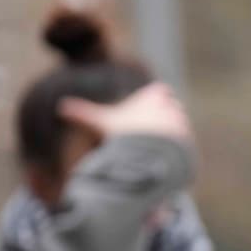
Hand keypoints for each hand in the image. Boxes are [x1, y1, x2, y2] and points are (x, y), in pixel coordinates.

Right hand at [58, 82, 191, 143]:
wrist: (144, 156)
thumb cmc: (122, 134)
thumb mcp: (100, 122)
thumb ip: (83, 114)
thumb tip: (62, 108)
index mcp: (153, 96)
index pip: (160, 91)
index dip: (156, 98)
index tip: (149, 109)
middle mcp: (171, 107)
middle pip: (172, 108)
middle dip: (165, 117)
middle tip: (152, 130)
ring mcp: (182, 124)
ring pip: (180, 126)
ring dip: (172, 134)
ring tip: (158, 146)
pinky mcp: (189, 142)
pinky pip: (186, 144)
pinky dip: (178, 150)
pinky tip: (166, 158)